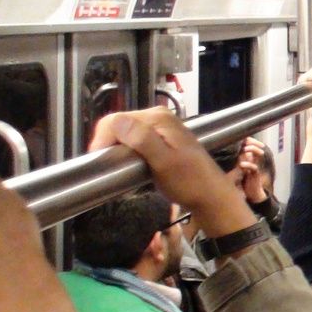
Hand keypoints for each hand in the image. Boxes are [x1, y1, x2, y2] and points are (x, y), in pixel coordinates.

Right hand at [89, 108, 252, 237]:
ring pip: (124, 133)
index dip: (102, 140)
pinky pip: (134, 139)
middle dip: (109, 144)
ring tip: (120, 167)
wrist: (210, 195)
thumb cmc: (189, 182)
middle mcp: (157, 116)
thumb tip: (117, 121)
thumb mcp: (164, 162)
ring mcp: (159, 127)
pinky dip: (128, 151)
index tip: (101, 162)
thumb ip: (142, 140)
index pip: (115, 120)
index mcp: (157, 118)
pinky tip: (131, 164)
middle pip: (118, 124)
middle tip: (112, 167)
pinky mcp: (160, 138)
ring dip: (117, 148)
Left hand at [238, 138, 268, 203]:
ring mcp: (255, 166)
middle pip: (256, 146)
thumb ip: (235, 160)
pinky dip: (248, 164)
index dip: (248, 140)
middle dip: (252, 142)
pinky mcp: (256, 174)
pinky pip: (254, 167)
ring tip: (245, 149)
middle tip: (245, 141)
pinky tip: (241, 164)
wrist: (251, 193)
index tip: (242, 137)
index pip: (251, 144)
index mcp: (249, 157)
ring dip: (252, 150)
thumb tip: (225, 153)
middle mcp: (253, 160)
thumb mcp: (237, 168)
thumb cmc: (243, 180)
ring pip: (258, 154)